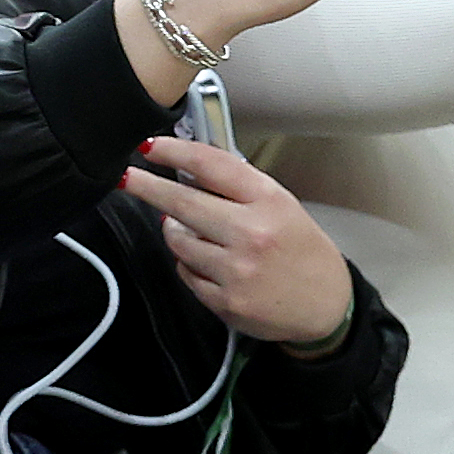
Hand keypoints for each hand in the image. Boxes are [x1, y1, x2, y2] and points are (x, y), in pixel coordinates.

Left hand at [119, 134, 356, 346]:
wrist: (326, 306)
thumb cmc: (302, 251)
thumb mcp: (282, 206)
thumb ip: (238, 189)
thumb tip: (187, 172)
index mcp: (268, 201)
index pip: (210, 166)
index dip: (173, 152)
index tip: (149, 147)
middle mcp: (250, 233)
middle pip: (182, 202)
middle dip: (147, 186)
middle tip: (126, 177)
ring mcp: (235, 270)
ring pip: (178, 241)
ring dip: (175, 232)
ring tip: (196, 233)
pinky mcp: (224, 301)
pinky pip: (186, 272)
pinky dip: (190, 264)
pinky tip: (211, 263)